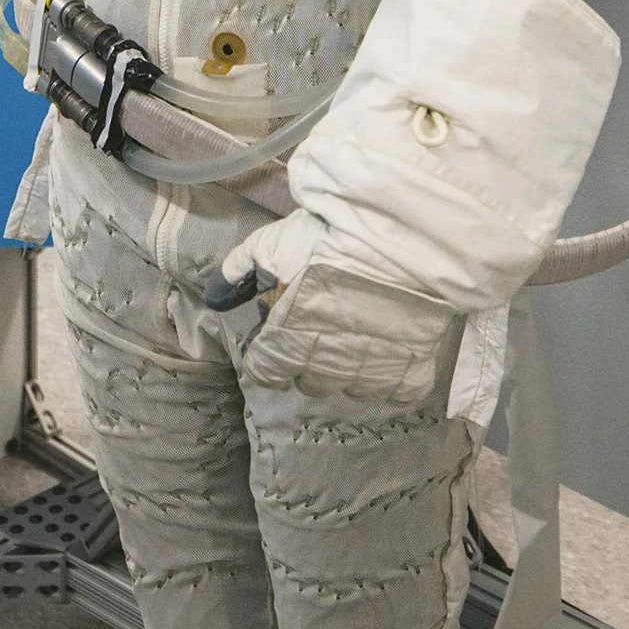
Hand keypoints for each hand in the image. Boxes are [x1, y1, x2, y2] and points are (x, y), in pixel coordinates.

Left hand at [219, 211, 457, 405]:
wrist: (403, 236)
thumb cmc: (330, 237)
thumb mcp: (271, 243)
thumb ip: (238, 272)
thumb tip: (216, 299)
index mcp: (286, 343)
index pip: (266, 371)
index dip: (270, 352)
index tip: (280, 335)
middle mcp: (325, 368)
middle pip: (309, 381)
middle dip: (311, 358)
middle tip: (325, 324)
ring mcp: (371, 373)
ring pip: (353, 387)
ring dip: (352, 367)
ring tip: (362, 334)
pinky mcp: (413, 369)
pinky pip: (398, 391)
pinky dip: (394, 376)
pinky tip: (393, 349)